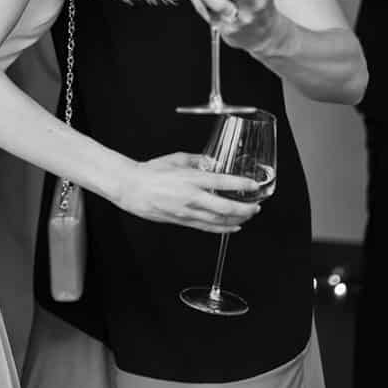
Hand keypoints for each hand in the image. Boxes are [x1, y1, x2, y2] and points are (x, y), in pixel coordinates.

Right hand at [114, 152, 260, 234]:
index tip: (254, 185)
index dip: (242, 184)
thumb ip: (197, 160)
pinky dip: (222, 228)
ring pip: (218, 220)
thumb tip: (212, 163)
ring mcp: (186, 211)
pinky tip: (232, 227)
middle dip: (245, 209)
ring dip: (237, 220)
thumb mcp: (176, 159)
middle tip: (256, 207)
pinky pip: (206, 227)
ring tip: (248, 216)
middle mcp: (191, 196)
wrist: (131, 187)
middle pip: (225, 207)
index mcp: (191, 178)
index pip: (223, 181)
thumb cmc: (150, 172)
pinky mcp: (181, 221)